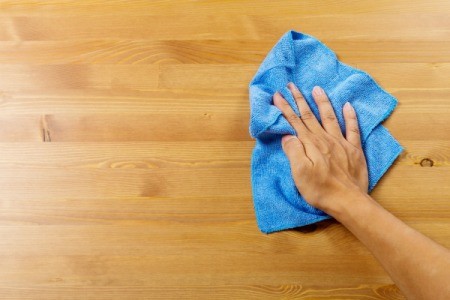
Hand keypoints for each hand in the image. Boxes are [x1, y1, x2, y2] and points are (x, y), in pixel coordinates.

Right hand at [273, 83, 368, 215]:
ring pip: (330, 117)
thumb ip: (294, 152)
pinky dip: (350, 116)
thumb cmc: (321, 190)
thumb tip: (288, 136)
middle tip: (292, 85)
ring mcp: (341, 143)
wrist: (348, 201)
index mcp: (310, 144)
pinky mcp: (354, 150)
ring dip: (322, 102)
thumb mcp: (300, 173)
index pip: (296, 122)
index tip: (278, 95)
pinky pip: (353, 129)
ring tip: (316, 89)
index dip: (286, 108)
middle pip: (310, 116)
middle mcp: (325, 139)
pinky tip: (347, 105)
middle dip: (299, 99)